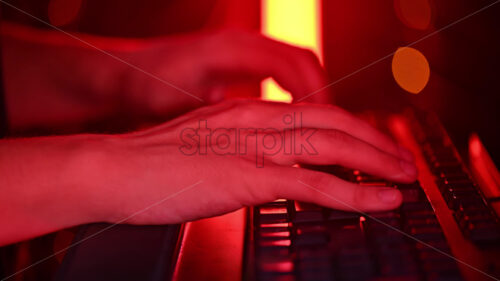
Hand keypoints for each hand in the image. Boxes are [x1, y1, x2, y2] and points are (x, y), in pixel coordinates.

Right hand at [88, 99, 416, 224]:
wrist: (114, 169)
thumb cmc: (154, 163)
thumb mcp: (208, 144)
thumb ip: (242, 148)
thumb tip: (268, 165)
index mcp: (248, 113)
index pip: (315, 113)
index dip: (353, 128)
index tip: (374, 146)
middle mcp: (256, 120)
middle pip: (333, 123)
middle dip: (376, 142)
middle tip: (403, 160)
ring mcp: (253, 146)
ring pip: (332, 147)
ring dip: (376, 162)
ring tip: (405, 178)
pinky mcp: (246, 176)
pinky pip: (313, 184)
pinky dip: (354, 192)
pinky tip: (380, 200)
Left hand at [126, 29, 329, 117]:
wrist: (126, 72)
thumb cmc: (146, 85)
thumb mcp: (180, 102)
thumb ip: (216, 112)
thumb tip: (251, 129)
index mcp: (232, 49)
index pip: (294, 64)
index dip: (316, 95)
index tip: (324, 127)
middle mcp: (242, 42)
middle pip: (305, 60)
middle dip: (324, 95)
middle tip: (334, 131)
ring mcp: (243, 49)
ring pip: (297, 65)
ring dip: (313, 94)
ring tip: (321, 129)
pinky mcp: (240, 61)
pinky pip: (282, 71)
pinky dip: (297, 93)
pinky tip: (295, 119)